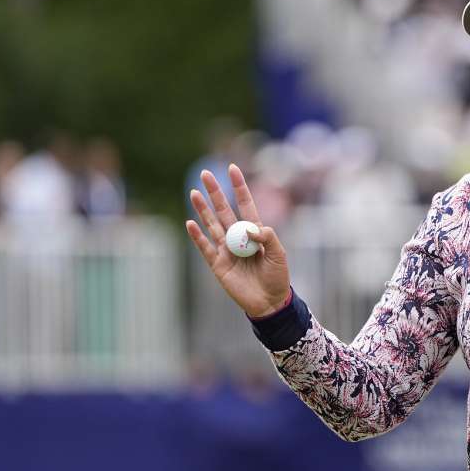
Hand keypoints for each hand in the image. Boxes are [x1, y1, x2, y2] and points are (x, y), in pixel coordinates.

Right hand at [185, 164, 291, 317]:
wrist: (269, 302)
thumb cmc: (278, 277)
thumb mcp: (279, 255)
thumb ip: (268, 238)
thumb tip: (250, 227)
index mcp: (255, 232)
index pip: (245, 204)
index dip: (239, 187)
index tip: (232, 168)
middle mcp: (238, 237)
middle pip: (224, 210)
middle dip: (215, 192)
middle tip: (205, 173)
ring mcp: (226, 250)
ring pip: (211, 225)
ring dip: (203, 209)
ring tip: (193, 192)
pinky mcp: (218, 264)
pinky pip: (205, 247)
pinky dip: (197, 236)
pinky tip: (190, 223)